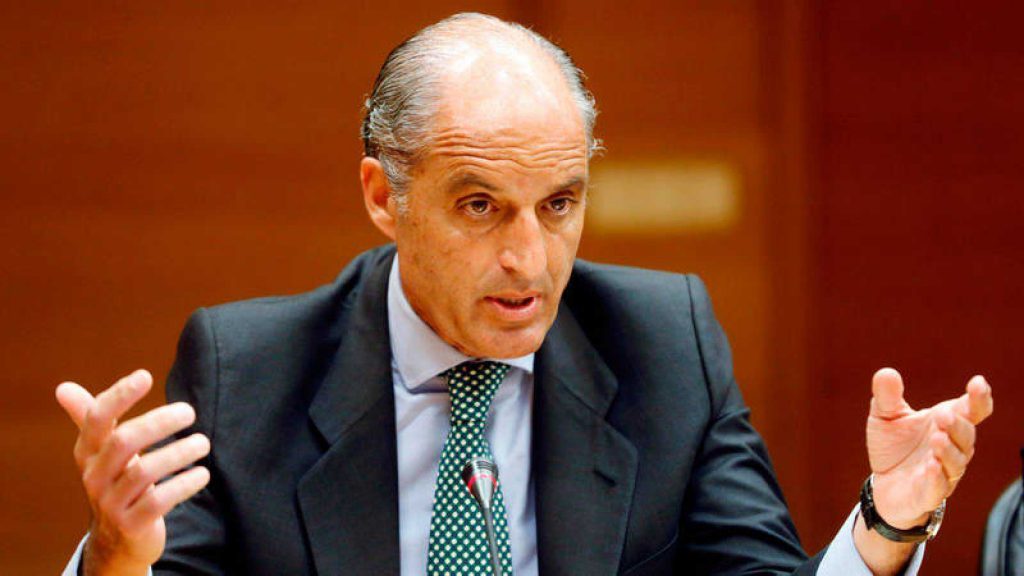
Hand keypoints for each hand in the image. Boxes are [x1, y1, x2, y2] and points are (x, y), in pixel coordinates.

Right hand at [56, 370, 210, 575]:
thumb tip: (62, 388)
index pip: (97, 418)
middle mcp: (94, 477)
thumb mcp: (101, 453)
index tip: (145, 375)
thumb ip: (90, 419)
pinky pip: (159, 501)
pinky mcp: (132, 525)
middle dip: (159, 422)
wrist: (116, 541)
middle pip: (124, 441)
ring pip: (144, 472)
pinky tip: (202, 474)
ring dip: (179, 453)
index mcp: (88, 453)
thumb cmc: (115, 483)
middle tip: (189, 411)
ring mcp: (111, 503)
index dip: (119, 396)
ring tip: (203, 443)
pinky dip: (184, 484)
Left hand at [866, 367, 993, 527]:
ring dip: (948, 450)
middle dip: (957, 425)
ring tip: (937, 437)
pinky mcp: (929, 493)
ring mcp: (944, 472)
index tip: (977, 383)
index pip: (973, 411)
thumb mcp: (884, 417)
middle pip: (966, 435)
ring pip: (956, 461)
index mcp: (947, 424)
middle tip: (943, 414)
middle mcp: (953, 448)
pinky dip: (936, 477)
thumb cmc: (893, 445)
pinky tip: (931, 466)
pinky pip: (938, 486)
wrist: (883, 482)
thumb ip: (887, 396)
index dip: (979, 398)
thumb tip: (886, 372)